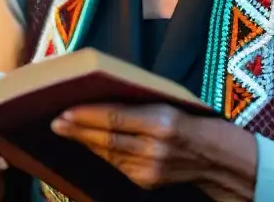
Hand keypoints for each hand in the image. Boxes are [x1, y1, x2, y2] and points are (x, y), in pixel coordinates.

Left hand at [51, 104, 257, 200]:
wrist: (218, 157)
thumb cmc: (192, 119)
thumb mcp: (169, 102)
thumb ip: (138, 101)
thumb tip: (103, 92)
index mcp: (163, 121)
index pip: (115, 118)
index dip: (87, 115)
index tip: (65, 110)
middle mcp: (156, 147)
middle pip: (107, 139)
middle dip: (78, 130)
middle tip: (55, 121)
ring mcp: (151, 169)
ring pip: (109, 154)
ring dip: (84, 142)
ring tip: (64, 129)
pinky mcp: (148, 182)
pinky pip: (117, 165)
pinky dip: (101, 153)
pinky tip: (87, 143)